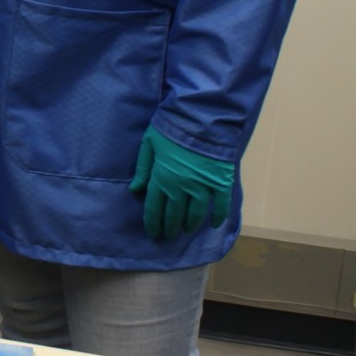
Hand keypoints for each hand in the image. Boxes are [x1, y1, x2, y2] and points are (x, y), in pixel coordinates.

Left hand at [128, 125, 233, 239]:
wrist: (200, 118)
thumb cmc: (171, 127)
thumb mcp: (149, 144)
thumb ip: (142, 168)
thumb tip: (135, 190)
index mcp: (162, 179)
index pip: (154, 208)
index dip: (153, 223)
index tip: (153, 233)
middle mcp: (181, 188)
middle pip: (174, 215)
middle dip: (169, 228)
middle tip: (168, 237)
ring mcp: (203, 187)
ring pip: (195, 213)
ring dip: (190, 224)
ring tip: (186, 231)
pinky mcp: (221, 182)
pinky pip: (221, 205)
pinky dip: (218, 217)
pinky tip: (213, 225)